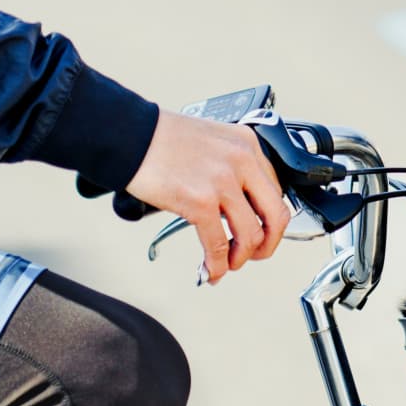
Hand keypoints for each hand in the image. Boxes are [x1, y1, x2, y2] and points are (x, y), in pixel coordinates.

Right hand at [126, 112, 290, 283]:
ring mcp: (223, 182)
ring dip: (241, 258)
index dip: (268, 219)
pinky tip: (211, 270)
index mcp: (247, 145)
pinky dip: (218, 265)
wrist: (129, 135)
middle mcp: (242, 161)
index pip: (274, 190)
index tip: (259, 230)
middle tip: (255, 254)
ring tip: (228, 263)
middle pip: (276, 215)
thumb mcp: (212, 142)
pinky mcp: (200, 201)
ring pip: (252, 235)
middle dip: (268, 243)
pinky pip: (219, 245)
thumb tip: (236, 205)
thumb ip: (231, 168)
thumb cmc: (160, 138)